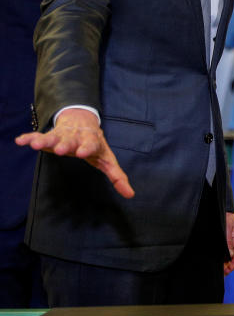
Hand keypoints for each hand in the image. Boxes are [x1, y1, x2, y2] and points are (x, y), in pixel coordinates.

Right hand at [15, 108, 133, 198]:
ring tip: (36, 145)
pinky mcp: (50, 136)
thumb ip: (117, 176)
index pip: (91, 145)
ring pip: (53, 137)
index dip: (87, 148)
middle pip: (70, 141)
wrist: (83, 121)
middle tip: (60, 150)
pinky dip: (30, 138)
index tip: (82, 153)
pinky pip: (38, 136)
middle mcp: (76, 138)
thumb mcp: (107, 160)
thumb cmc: (96, 146)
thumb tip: (130, 194)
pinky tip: (21, 141)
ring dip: (45, 140)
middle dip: (65, 145)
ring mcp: (62, 136)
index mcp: (91, 142)